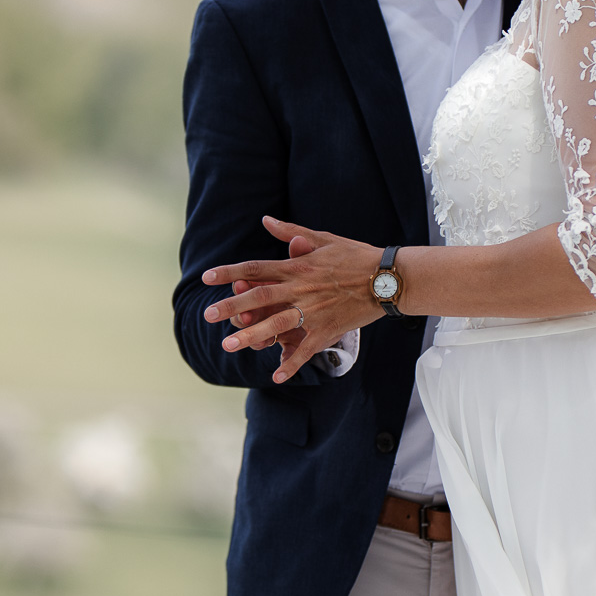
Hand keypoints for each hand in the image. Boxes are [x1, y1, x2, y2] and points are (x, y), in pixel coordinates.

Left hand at [202, 217, 384, 382]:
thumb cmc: (357, 255)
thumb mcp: (324, 238)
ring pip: (276, 324)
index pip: (256, 268)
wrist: (388, 277)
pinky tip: (275, 375)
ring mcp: (313, 312)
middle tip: (208, 316)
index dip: (229, 272)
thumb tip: (265, 220)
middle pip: (259, 297)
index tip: (207, 277)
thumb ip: (291, 232)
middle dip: (231, 306)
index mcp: (297, 266)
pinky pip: (306, 350)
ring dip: (251, 335)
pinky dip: (291, 363)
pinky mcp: (327, 330)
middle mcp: (300, 289)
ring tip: (227, 346)